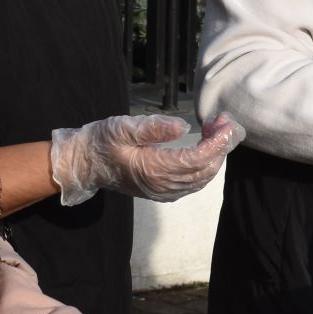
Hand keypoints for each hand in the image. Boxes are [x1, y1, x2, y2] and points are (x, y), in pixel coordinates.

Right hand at [50, 114, 242, 204]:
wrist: (85, 165)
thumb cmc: (101, 142)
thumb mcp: (122, 128)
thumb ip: (152, 128)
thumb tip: (183, 127)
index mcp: (153, 170)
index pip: (196, 160)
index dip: (217, 144)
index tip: (228, 125)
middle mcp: (162, 186)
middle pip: (204, 171)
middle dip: (221, 147)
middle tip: (226, 122)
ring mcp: (163, 192)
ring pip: (202, 178)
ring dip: (216, 155)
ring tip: (217, 130)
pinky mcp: (163, 191)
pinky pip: (194, 182)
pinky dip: (206, 165)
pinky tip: (206, 146)